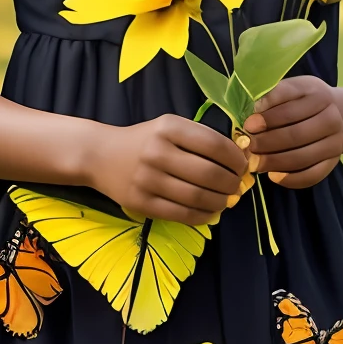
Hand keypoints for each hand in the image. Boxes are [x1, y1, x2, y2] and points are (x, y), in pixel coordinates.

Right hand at [88, 114, 250, 223]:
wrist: (99, 156)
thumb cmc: (143, 141)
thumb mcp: (169, 127)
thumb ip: (201, 139)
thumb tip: (240, 158)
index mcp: (168, 128)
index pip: (214, 145)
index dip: (236, 158)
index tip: (243, 165)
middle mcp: (157, 152)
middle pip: (209, 174)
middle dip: (232, 183)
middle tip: (237, 186)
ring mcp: (148, 180)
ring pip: (198, 197)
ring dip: (221, 202)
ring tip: (226, 200)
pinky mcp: (141, 203)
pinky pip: (181, 214)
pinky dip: (203, 216)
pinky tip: (210, 212)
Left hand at [243, 76, 342, 188]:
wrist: (332, 114)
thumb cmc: (300, 102)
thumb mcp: (289, 91)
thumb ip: (272, 97)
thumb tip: (252, 110)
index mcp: (319, 95)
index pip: (291, 108)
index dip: (268, 118)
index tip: (248, 125)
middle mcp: (332, 117)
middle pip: (296, 135)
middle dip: (267, 143)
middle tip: (248, 147)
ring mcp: (336, 141)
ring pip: (303, 157)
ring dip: (275, 162)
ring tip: (255, 162)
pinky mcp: (334, 161)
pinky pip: (312, 175)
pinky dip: (291, 179)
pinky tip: (273, 176)